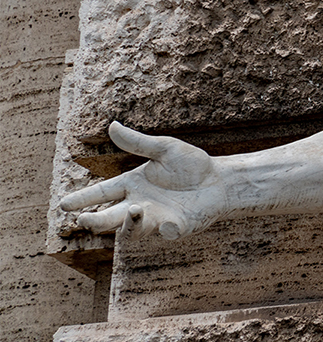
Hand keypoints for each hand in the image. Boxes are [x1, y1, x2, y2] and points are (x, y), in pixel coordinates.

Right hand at [60, 122, 224, 239]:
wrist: (220, 180)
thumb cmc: (191, 164)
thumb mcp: (165, 148)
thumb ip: (138, 143)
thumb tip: (112, 126)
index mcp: (132, 185)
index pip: (103, 192)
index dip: (84, 198)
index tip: (64, 204)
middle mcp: (139, 205)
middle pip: (110, 217)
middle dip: (96, 220)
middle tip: (83, 220)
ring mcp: (156, 219)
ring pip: (132, 230)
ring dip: (129, 224)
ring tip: (133, 210)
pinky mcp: (177, 227)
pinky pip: (167, 233)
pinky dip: (166, 230)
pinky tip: (168, 224)